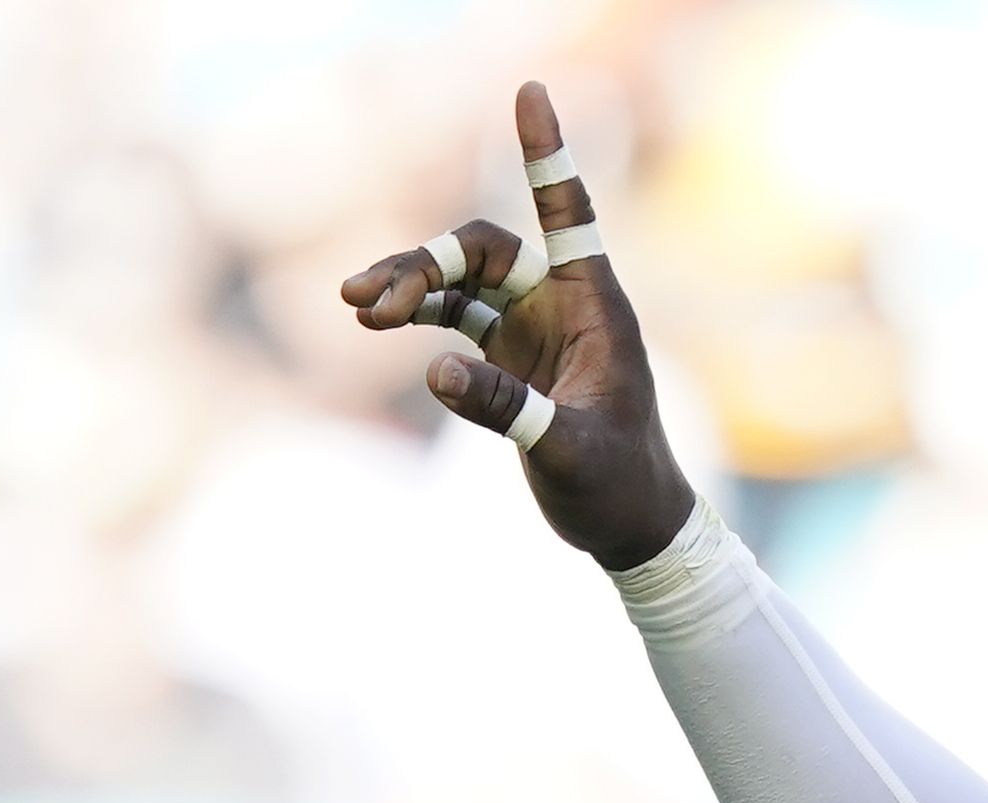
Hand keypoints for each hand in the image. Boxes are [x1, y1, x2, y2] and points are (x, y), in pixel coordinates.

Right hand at [341, 82, 696, 569]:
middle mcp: (564, 306)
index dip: (547, 154)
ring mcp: (534, 327)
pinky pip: (452, 313)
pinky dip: (415, 312)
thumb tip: (435, 371)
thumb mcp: (565, 451)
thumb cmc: (618, 488)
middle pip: (483, 250)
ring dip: (408, 284)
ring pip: (459, 279)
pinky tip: (377, 321)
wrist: (632, 528)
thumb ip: (506, 411)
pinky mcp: (509, 355)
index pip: (567, 213)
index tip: (530, 90)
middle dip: (423, 263)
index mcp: (596, 309)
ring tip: (355, 307)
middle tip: (368, 302)